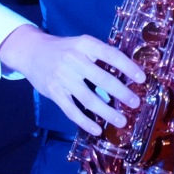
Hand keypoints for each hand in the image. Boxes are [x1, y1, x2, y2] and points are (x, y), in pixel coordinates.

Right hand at [0, 25, 145, 137]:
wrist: (31, 51)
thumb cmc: (64, 49)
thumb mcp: (81, 44)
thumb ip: (100, 56)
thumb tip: (127, 74)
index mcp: (85, 44)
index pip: (111, 55)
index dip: (128, 67)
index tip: (142, 78)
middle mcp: (74, 59)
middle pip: (102, 79)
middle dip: (122, 93)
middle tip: (136, 103)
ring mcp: (62, 77)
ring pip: (89, 99)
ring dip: (107, 112)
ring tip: (122, 121)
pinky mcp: (54, 92)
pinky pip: (72, 110)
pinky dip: (85, 121)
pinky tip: (97, 129)